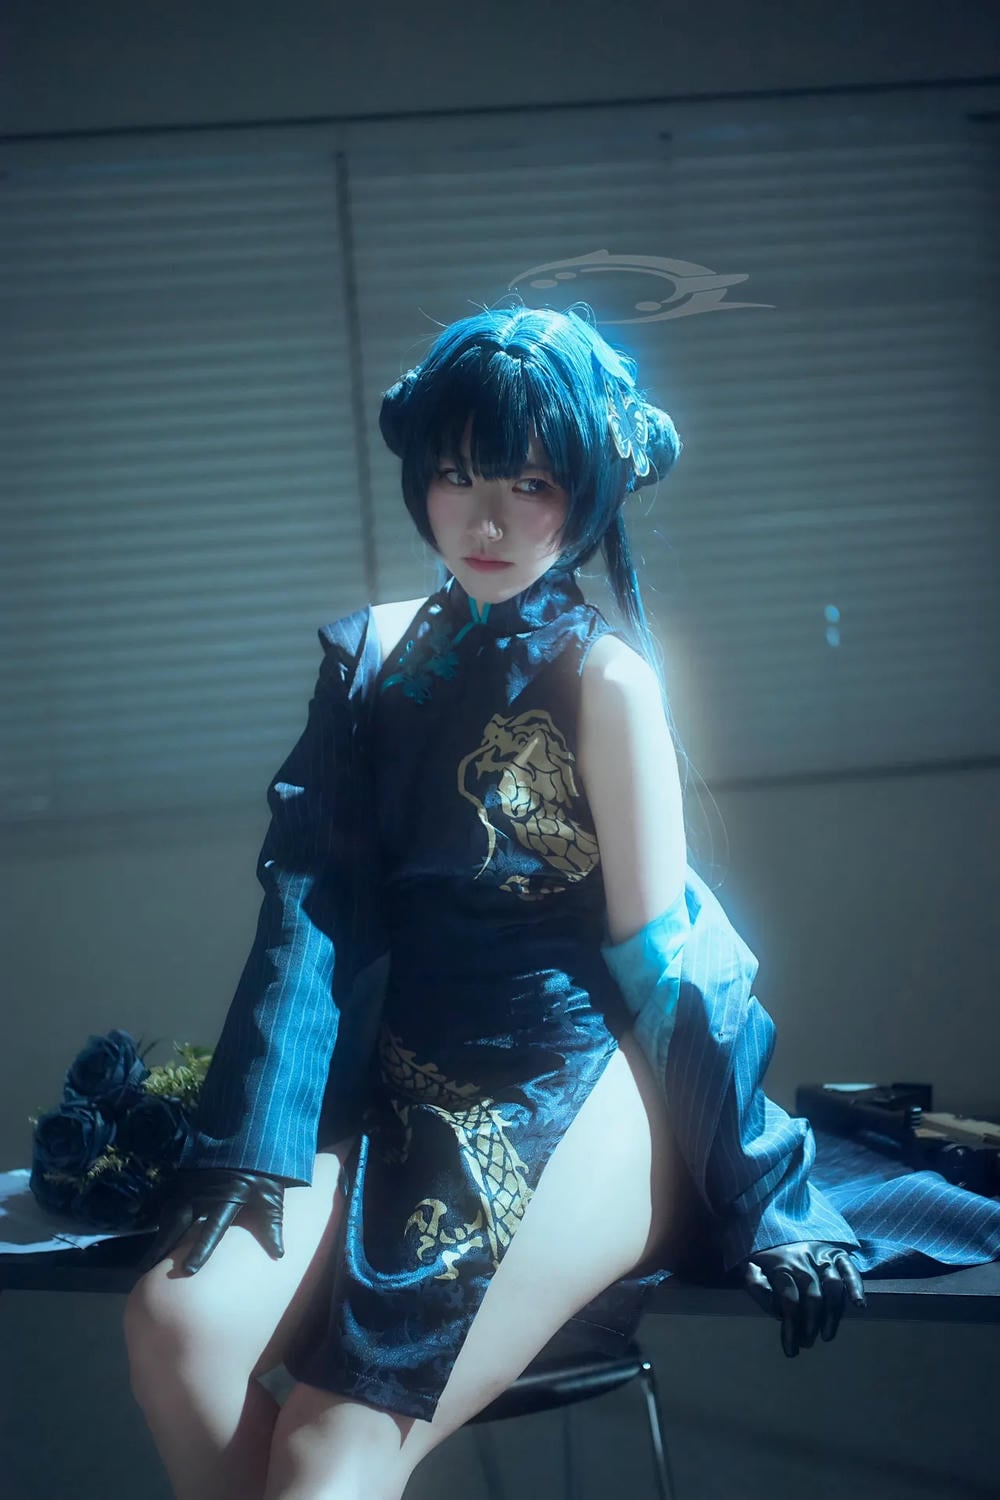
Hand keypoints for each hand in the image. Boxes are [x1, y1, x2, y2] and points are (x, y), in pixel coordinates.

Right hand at [135, 1167, 285, 1275]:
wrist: (251, 1133)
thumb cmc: (263, 1170)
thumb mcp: (272, 1195)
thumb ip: (273, 1224)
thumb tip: (279, 1254)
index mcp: (229, 1198)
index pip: (213, 1228)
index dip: (201, 1249)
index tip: (188, 1271)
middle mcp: (205, 1192)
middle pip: (180, 1223)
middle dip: (163, 1247)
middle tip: (146, 1270)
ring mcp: (192, 1182)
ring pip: (169, 1209)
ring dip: (158, 1232)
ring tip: (146, 1257)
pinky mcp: (185, 1173)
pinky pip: (164, 1191)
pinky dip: (151, 1203)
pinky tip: (140, 1214)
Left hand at [742, 1240, 865, 1356]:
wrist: (778, 1220)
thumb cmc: (766, 1254)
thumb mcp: (751, 1265)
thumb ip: (756, 1283)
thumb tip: (770, 1305)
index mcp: (781, 1265)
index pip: (788, 1299)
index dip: (790, 1327)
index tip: (791, 1349)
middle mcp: (803, 1260)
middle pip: (812, 1296)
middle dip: (810, 1324)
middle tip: (807, 1343)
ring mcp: (822, 1257)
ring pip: (832, 1286)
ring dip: (832, 1314)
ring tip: (827, 1335)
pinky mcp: (837, 1254)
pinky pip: (849, 1269)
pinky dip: (855, 1285)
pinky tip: (859, 1304)